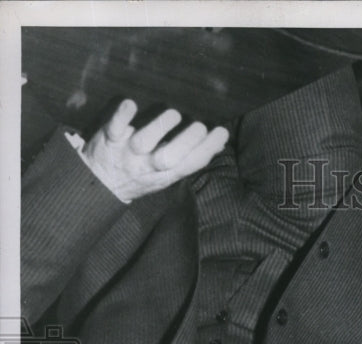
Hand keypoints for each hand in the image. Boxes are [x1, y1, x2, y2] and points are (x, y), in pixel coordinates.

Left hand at [82, 99, 228, 201]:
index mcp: (164, 175)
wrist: (100, 183)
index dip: (207, 150)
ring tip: (174, 115)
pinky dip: (121, 116)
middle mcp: (146, 166)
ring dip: (160, 127)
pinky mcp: (109, 139)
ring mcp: (127, 153)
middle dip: (186, 143)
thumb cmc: (141, 174)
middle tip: (200, 127)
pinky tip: (131, 104)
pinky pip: (114, 128)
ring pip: (143, 142)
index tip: (221, 133)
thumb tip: (219, 141)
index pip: (189, 164)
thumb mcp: (168, 173)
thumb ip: (190, 158)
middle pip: (168, 158)